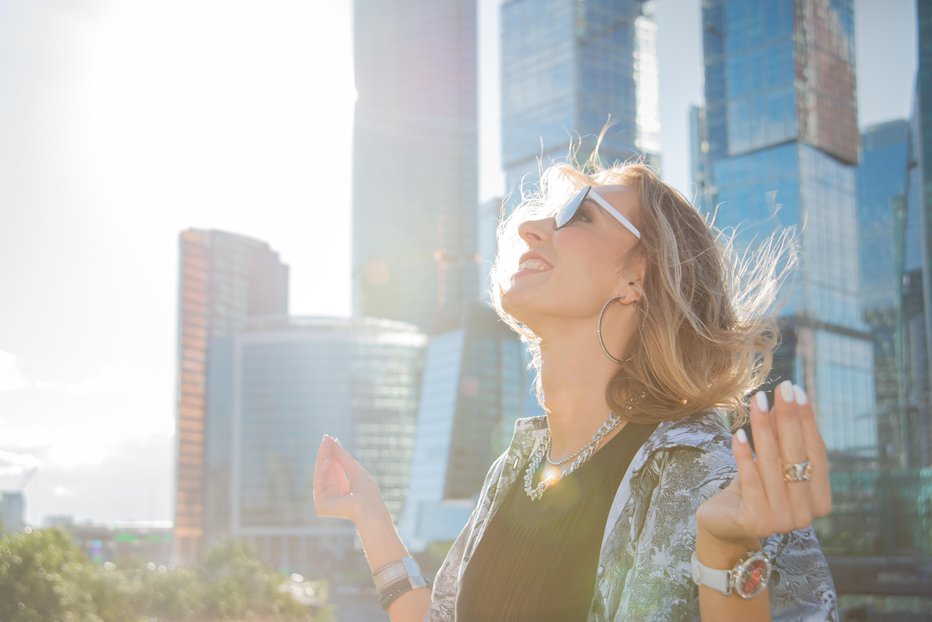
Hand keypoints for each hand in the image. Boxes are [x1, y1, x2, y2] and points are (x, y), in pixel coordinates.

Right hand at [313, 434, 387, 526]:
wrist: (369, 509)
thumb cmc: (368, 493)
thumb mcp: (356, 470)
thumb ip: (343, 457)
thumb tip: (334, 440)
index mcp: (344, 488)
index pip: (335, 468)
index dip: (332, 453)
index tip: (329, 438)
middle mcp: (334, 494)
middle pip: (327, 470)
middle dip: (326, 453)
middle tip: (325, 438)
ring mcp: (326, 500)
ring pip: (321, 475)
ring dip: (323, 459)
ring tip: (326, 446)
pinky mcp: (320, 505)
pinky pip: (319, 484)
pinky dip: (322, 472)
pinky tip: (327, 461)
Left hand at [696, 380, 831, 547]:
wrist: (722, 525)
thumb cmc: (752, 490)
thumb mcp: (772, 463)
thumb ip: (786, 441)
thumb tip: (791, 397)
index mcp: (821, 501)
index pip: (817, 453)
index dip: (808, 421)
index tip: (797, 391)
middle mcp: (806, 515)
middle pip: (797, 456)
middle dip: (789, 418)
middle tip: (782, 388)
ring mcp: (782, 521)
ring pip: (773, 464)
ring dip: (765, 429)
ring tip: (758, 401)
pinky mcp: (756, 521)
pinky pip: (751, 481)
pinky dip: (745, 456)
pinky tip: (738, 434)